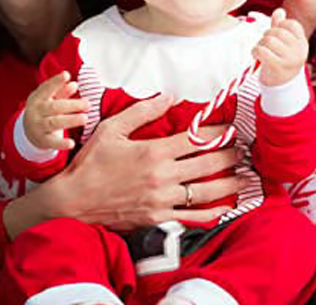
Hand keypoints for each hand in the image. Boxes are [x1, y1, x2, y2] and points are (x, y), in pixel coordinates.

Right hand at [4, 95, 241, 236]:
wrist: (73, 202)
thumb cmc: (91, 163)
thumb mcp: (112, 128)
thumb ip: (142, 112)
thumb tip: (168, 97)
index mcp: (153, 151)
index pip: (196, 139)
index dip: (217, 133)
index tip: (230, 129)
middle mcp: (162, 176)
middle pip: (206, 164)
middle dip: (229, 156)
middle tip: (242, 150)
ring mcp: (161, 199)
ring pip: (204, 191)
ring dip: (227, 184)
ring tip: (242, 177)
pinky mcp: (157, 218)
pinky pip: (190, 218)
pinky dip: (211, 213)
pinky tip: (224, 208)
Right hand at [23, 71, 88, 150]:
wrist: (28, 130)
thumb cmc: (44, 110)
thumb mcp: (49, 98)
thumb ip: (62, 91)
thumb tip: (74, 84)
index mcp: (38, 98)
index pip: (46, 88)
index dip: (56, 81)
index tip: (67, 74)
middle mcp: (36, 111)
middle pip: (54, 107)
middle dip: (72, 105)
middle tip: (87, 104)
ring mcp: (38, 126)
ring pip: (54, 123)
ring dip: (70, 120)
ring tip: (85, 119)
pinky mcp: (42, 140)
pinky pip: (52, 142)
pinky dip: (61, 143)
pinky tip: (71, 143)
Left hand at [252, 8, 307, 86]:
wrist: (281, 86)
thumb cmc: (281, 61)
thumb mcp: (284, 43)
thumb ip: (280, 26)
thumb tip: (279, 11)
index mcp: (302, 43)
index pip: (291, 24)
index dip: (279, 26)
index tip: (275, 35)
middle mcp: (299, 51)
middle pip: (277, 31)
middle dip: (266, 36)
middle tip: (265, 45)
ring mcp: (290, 60)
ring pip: (268, 40)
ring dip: (260, 44)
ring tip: (261, 51)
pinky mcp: (278, 67)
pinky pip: (261, 50)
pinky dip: (255, 51)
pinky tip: (256, 56)